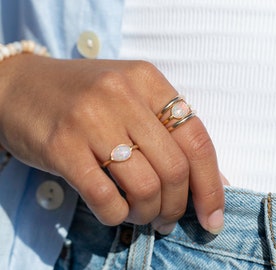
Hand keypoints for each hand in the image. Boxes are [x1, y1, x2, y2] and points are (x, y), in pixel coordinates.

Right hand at [0, 55, 224, 233]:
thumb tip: (215, 182)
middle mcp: (123, 95)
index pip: (197, 139)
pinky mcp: (62, 146)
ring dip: (148, 213)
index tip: (213, 216)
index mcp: (148, 81)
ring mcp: (91, 119)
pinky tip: (115, 211)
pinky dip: (117, 215)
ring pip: (145, 186)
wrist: (22, 86)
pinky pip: (105, 198)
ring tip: (141, 214)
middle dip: (177, 205)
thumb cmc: (85, 97)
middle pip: (175, 168)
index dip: (212, 185)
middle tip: (168, 218)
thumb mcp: (132, 100)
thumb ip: (171, 135)